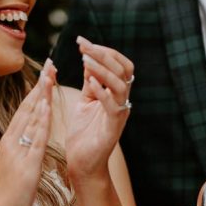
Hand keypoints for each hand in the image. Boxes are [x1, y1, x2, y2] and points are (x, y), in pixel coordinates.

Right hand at [0, 60, 54, 205]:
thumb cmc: (8, 193)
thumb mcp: (16, 164)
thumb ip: (24, 148)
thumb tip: (33, 135)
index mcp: (10, 141)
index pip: (25, 110)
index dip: (36, 91)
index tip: (45, 73)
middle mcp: (12, 141)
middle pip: (28, 108)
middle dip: (39, 86)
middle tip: (49, 65)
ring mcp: (18, 152)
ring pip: (31, 118)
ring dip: (42, 96)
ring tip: (50, 76)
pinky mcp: (26, 165)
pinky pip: (36, 139)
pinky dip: (41, 121)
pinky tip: (47, 106)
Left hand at [65, 36, 133, 182]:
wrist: (83, 164)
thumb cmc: (83, 134)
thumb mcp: (85, 101)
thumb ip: (90, 82)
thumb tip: (89, 59)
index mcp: (116, 93)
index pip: (119, 64)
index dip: (103, 50)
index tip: (82, 41)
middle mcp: (122, 101)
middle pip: (123, 70)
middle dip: (103, 54)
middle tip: (83, 45)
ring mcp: (120, 114)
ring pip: (121, 85)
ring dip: (103, 70)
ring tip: (86, 60)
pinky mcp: (113, 128)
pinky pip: (114, 107)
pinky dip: (104, 93)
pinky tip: (91, 83)